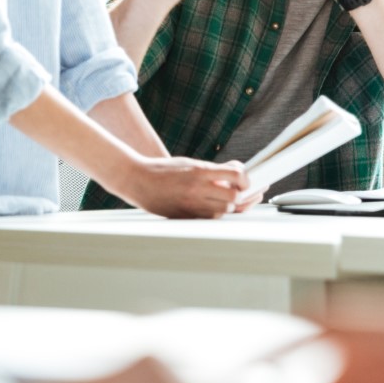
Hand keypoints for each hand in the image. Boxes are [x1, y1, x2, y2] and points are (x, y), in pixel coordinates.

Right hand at [122, 155, 247, 218]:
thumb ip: (213, 170)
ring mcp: (192, 205)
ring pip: (224, 211)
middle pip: (233, 197)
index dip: (246, 179)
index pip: (236, 176)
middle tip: (235, 190)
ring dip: (226, 205)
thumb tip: (236, 173)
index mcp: (199, 171)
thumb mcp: (190, 163)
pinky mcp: (186, 217)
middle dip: (237, 194)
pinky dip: (214, 213)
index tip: (245, 181)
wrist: (138, 180)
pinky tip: (210, 205)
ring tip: (220, 198)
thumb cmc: (163, 170)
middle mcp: (197, 189)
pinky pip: (209, 218)